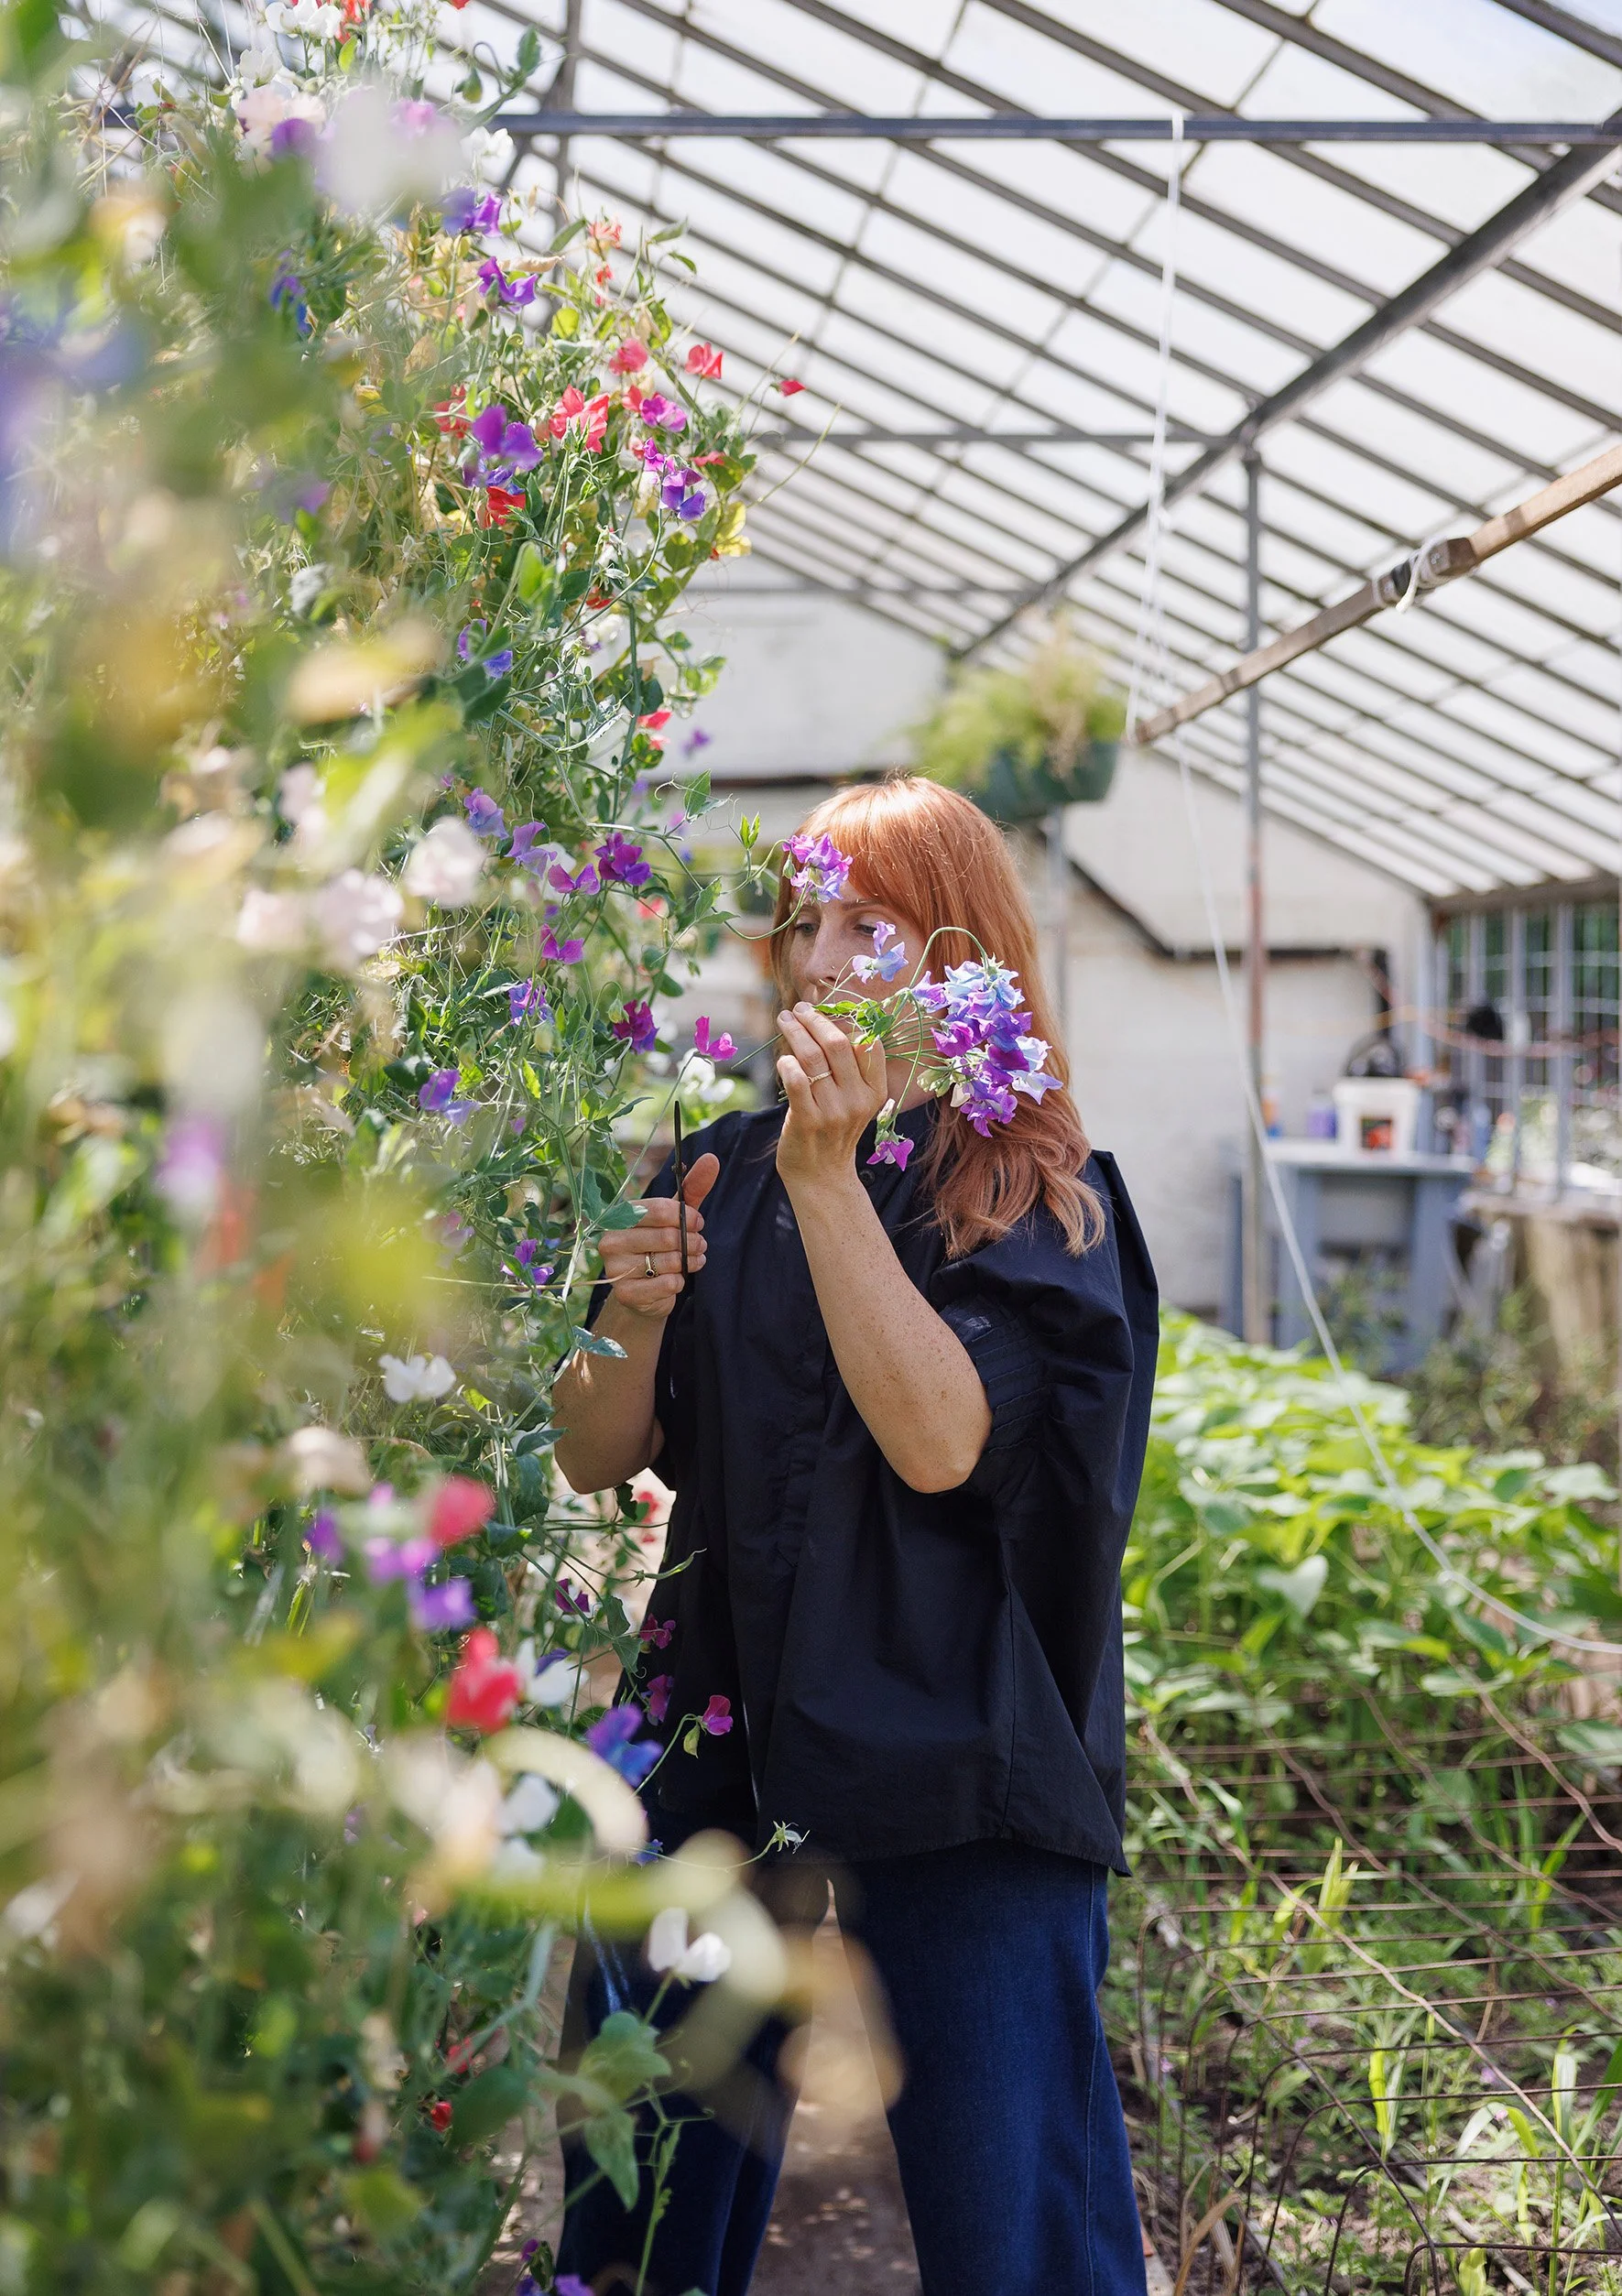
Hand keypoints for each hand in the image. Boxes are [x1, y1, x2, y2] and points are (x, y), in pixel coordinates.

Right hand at [599, 1153, 718, 1320]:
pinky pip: (666, 1284)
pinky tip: (675, 1279)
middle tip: (699, 1245)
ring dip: (689, 1262)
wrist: (643, 1292)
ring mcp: (614, 1268)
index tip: (699, 1222)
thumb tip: (712, 1159)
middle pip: (667, 1236)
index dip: (687, 1216)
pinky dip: (679, 1282)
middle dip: (693, 1242)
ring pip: (669, 1261)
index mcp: (620, 1215)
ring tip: (692, 1261)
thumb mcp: (675, 1216)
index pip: (658, 1209)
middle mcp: (611, 1239)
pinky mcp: (624, 1293)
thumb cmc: (659, 1246)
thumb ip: (692, 1188)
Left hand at [775, 1002, 887, 1195]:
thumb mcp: (853, 1101)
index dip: (845, 1020)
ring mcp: (834, 1112)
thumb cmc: (833, 1131)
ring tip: (784, 1021)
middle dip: (815, 1020)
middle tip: (798, 1010)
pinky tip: (783, 1059)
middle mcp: (858, 1100)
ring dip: (795, 1033)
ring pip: (813, 1058)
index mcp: (876, 1091)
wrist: (821, 1176)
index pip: (867, 1044)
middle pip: (837, 1044)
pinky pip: (796, 1081)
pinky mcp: (808, 1121)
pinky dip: (787, 1063)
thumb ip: (848, 1068)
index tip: (824, 1009)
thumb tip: (826, 1021)